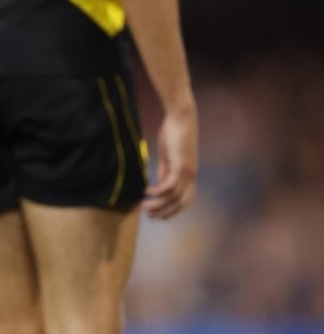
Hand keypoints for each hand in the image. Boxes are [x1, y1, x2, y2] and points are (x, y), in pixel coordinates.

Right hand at [144, 101, 197, 219]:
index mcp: (189, 173)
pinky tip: (146, 192)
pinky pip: (169, 185)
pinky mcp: (180, 164)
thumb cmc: (174, 131)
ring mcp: (187, 171)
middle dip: (166, 212)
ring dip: (159, 204)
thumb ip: (165, 168)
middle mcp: (191, 175)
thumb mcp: (168, 154)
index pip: (185, 199)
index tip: (159, 216)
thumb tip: (159, 181)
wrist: (181, 116)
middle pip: (181, 203)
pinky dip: (158, 191)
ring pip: (174, 196)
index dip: (173, 210)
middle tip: (150, 217)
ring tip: (144, 206)